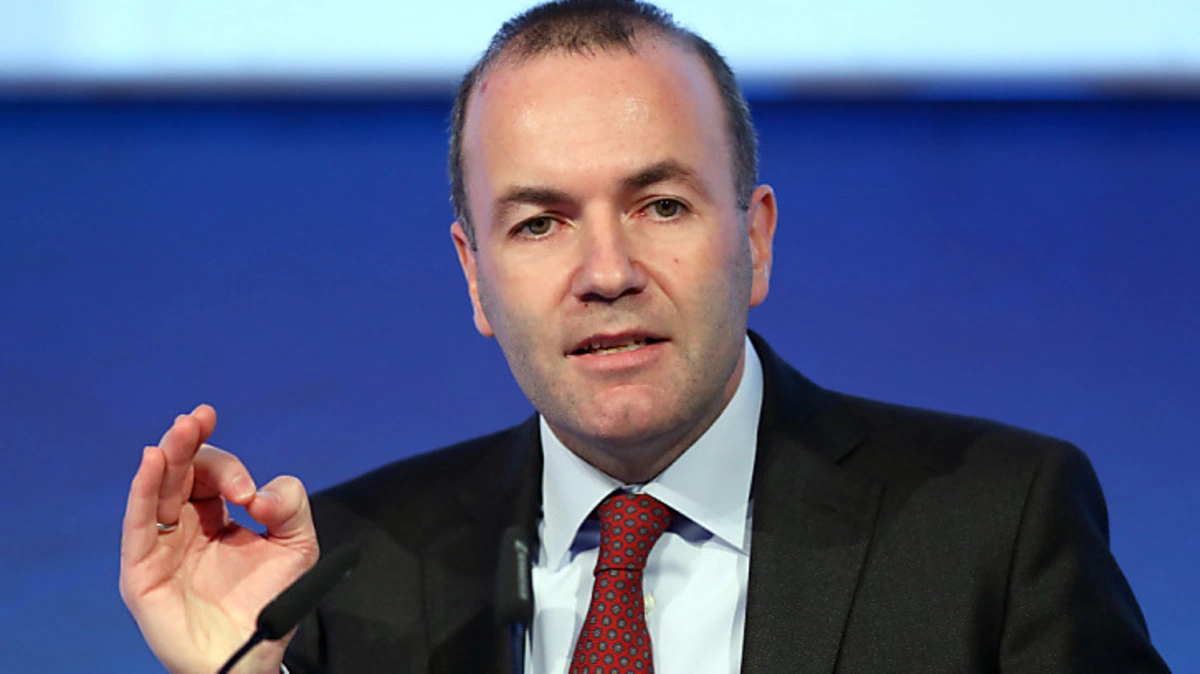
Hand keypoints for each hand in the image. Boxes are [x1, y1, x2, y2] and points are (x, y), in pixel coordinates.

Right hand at [119, 405, 319, 673]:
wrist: (251, 657)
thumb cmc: (271, 603)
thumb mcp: (297, 545)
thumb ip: (291, 506)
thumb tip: (260, 492)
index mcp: (216, 517)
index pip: (212, 474)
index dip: (229, 469)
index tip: (250, 492)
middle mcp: (184, 526)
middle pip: (180, 472)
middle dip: (190, 442)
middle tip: (200, 417)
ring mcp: (160, 547)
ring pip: (157, 491)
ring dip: (168, 456)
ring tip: (181, 429)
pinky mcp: (142, 571)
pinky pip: (138, 525)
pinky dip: (143, 490)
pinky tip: (153, 461)